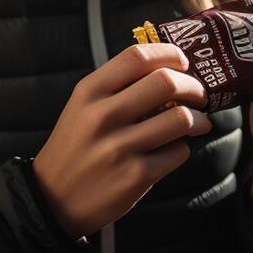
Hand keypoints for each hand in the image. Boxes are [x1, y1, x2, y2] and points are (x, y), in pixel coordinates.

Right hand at [32, 43, 211, 238]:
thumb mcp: (83, 106)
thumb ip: (118, 85)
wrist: (53, 199)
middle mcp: (103, 115)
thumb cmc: (75, 146)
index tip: (182, 61)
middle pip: (166, 82)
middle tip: (199, 93)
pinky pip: (178, 153)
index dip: (169, 53)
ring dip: (199, 118)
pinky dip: (182, 148)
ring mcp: (120, 147)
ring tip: (199, 121)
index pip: (137, 56)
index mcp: (90, 91)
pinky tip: (174, 149)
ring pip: (180, 119)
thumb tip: (168, 69)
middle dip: (193, 86)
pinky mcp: (135, 177)